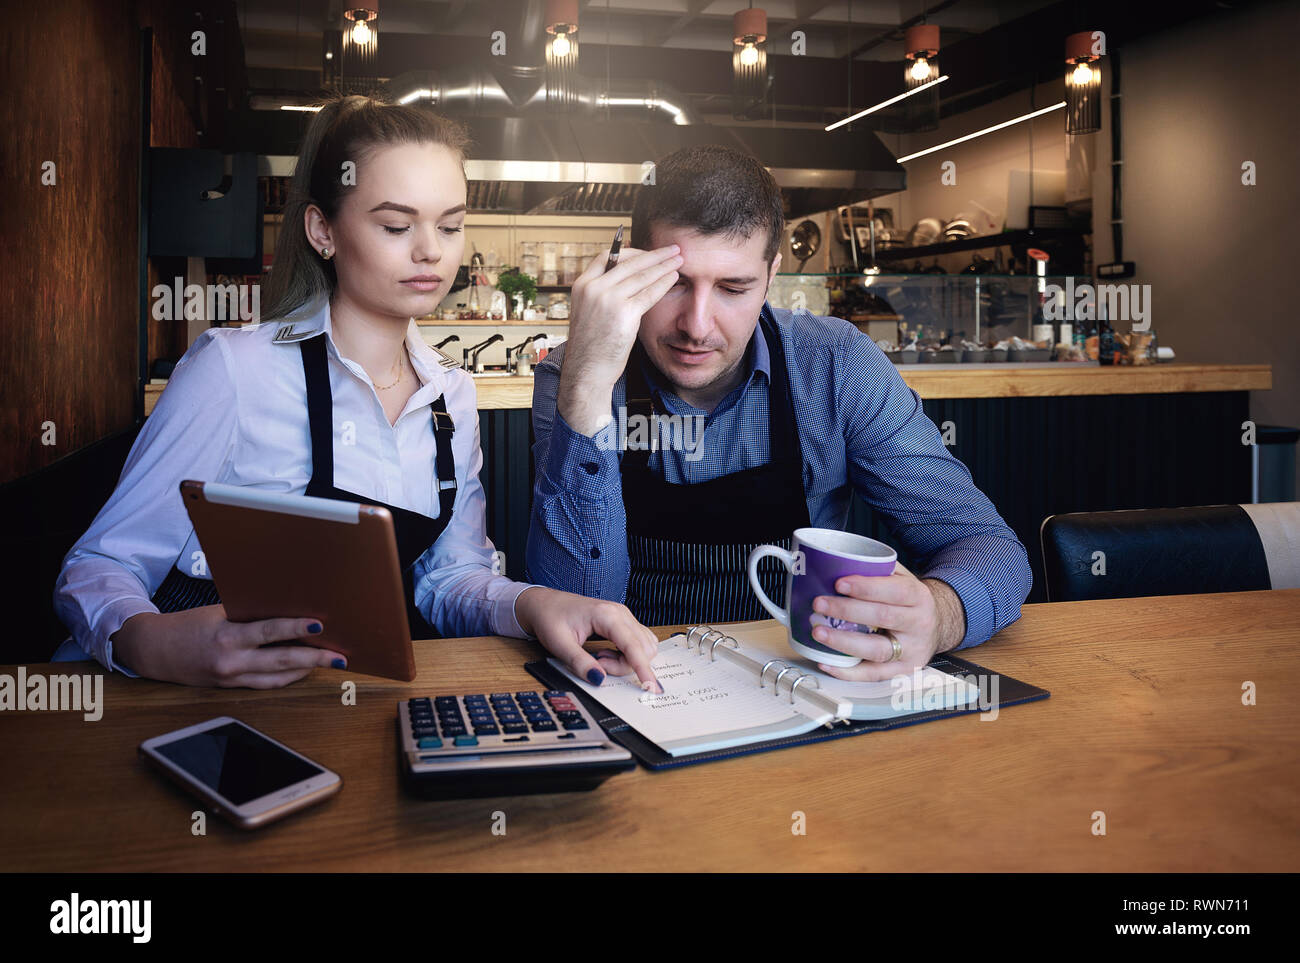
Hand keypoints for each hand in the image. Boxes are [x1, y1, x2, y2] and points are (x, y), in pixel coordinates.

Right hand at [111, 606, 347, 687]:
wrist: (154, 650)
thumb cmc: (188, 624)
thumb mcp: (218, 612)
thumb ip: (249, 613)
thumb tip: (287, 607)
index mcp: (226, 637)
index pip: (269, 632)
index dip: (296, 628)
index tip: (320, 625)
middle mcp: (231, 662)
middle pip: (281, 661)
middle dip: (315, 659)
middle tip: (340, 656)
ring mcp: (232, 678)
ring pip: (278, 678)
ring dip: (305, 670)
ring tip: (330, 663)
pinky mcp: (231, 687)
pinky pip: (266, 685)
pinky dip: (287, 677)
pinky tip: (304, 669)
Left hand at [514, 586, 662, 691]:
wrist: (545, 604)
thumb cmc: (550, 618)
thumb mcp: (559, 643)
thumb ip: (580, 662)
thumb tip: (599, 679)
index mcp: (607, 615)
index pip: (633, 646)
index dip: (644, 669)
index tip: (651, 687)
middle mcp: (621, 612)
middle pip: (642, 649)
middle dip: (623, 666)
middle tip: (597, 664)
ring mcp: (624, 616)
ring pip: (643, 647)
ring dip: (626, 661)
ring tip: (600, 658)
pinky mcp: (623, 622)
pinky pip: (638, 642)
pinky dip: (627, 655)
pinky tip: (608, 653)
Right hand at [557, 243, 682, 435]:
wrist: (587, 371)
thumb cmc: (591, 346)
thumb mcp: (589, 312)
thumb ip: (602, 293)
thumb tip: (628, 279)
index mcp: (581, 285)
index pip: (606, 256)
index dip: (629, 252)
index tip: (646, 253)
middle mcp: (593, 288)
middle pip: (629, 262)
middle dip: (654, 254)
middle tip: (672, 249)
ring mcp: (608, 300)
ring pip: (642, 275)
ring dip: (663, 265)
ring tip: (678, 260)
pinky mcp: (624, 314)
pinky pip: (649, 293)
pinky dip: (664, 283)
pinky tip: (674, 277)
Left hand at [807, 562, 966, 681]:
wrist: (937, 626)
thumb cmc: (910, 601)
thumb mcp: (903, 579)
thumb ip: (879, 570)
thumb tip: (838, 563)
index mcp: (919, 597)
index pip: (895, 591)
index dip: (866, 587)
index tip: (839, 583)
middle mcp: (918, 624)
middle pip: (883, 618)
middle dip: (847, 611)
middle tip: (820, 604)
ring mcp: (911, 651)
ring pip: (877, 650)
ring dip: (844, 642)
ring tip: (819, 632)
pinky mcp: (902, 671)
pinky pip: (873, 674)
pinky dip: (848, 671)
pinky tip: (827, 662)